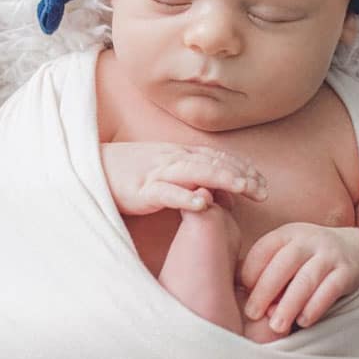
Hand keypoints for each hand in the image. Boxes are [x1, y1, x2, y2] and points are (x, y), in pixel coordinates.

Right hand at [100, 142, 267, 215]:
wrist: (94, 169)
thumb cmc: (133, 174)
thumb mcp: (167, 173)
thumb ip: (194, 180)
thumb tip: (222, 196)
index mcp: (182, 155)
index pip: (219, 159)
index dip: (243, 169)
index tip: (264, 184)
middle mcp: (175, 159)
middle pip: (214, 164)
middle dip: (242, 176)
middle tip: (264, 191)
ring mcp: (159, 173)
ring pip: (196, 173)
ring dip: (222, 179)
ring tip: (244, 188)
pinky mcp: (143, 190)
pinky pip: (166, 192)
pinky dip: (185, 197)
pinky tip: (202, 203)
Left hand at [239, 222, 358, 332]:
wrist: (355, 249)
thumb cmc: (309, 259)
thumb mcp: (288, 254)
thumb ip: (268, 271)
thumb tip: (241, 296)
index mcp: (287, 234)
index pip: (264, 249)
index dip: (250, 271)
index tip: (242, 292)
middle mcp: (308, 240)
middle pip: (283, 264)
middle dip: (265, 291)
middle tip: (252, 314)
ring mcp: (330, 254)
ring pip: (306, 279)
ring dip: (289, 304)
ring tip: (276, 326)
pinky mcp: (348, 272)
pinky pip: (330, 290)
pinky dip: (315, 307)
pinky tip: (303, 321)